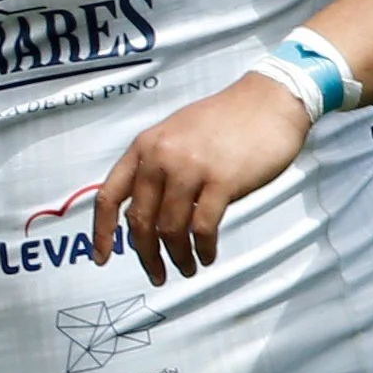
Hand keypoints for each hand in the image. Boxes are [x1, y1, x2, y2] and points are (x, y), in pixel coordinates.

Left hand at [88, 72, 312, 286]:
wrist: (271, 98)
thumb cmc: (225, 119)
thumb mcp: (175, 133)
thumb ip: (155, 167)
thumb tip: (142, 213)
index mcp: (144, 147)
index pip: (109, 196)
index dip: (101, 232)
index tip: (102, 258)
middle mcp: (160, 157)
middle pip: (140, 220)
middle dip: (146, 254)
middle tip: (157, 274)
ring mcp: (190, 168)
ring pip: (170, 229)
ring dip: (177, 256)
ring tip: (188, 268)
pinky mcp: (222, 181)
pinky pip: (202, 227)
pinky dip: (203, 248)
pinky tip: (207, 255)